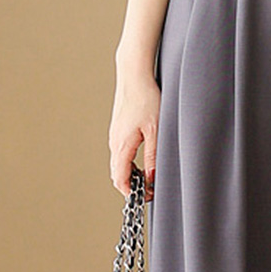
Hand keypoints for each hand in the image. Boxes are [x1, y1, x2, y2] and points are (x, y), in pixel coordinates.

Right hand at [108, 69, 160, 201]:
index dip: (132, 192)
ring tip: (149, 174)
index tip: (147, 196)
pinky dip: (129, 161)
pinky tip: (143, 157)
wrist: (134, 74)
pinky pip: (120, 152)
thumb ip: (154, 155)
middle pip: (118, 174)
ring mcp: (114, 135)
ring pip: (119, 163)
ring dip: (131, 172)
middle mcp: (114, 142)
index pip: (121, 180)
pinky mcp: (118, 128)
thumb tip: (153, 178)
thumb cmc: (146, 98)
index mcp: (121, 146)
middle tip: (150, 188)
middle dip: (132, 185)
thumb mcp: (156, 129)